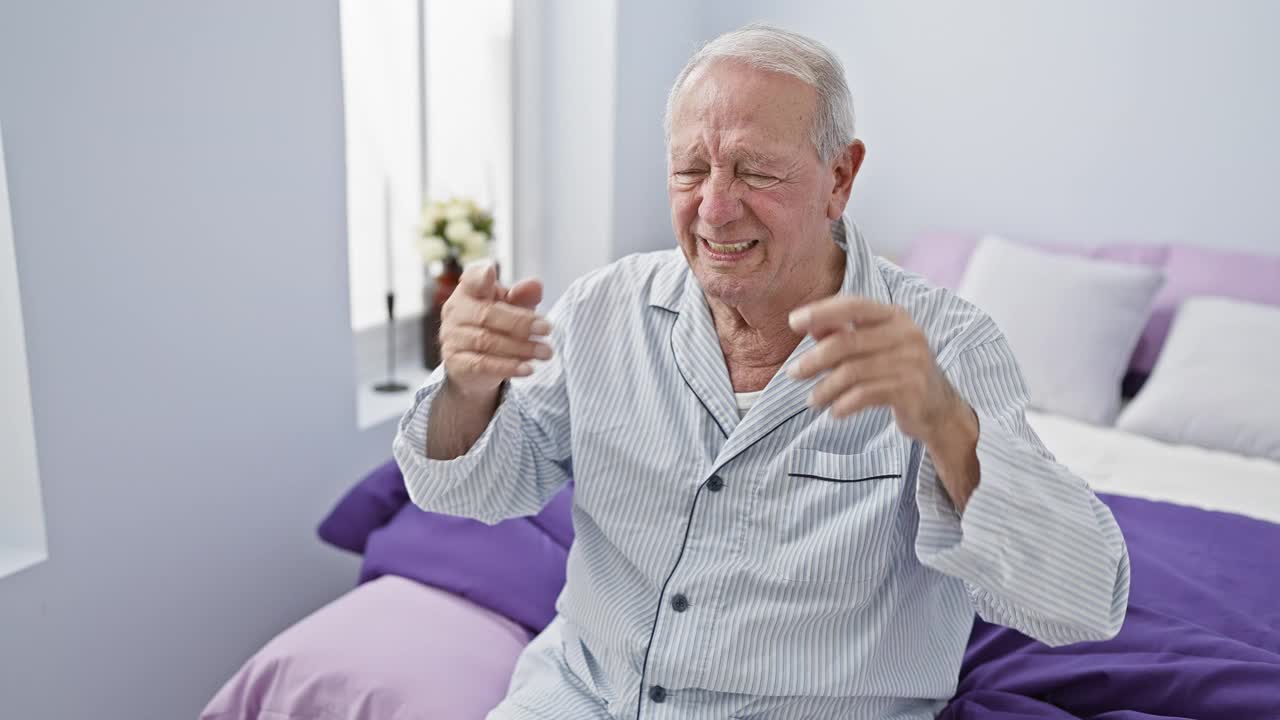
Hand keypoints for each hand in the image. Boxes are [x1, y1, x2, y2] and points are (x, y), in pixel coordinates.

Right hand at [439, 262, 551, 398]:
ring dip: (521, 347)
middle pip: (487, 314)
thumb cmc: (496, 327)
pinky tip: (528, 369)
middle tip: (547, 329)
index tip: (490, 272)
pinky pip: (483, 364)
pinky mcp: (455, 363)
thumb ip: (523, 296)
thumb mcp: (513, 308)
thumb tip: (535, 285)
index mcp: (469, 291)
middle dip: (521, 322)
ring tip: (545, 352)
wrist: (475, 366)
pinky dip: (508, 367)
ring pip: (487, 341)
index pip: (471, 279)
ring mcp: (452, 338)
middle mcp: (456, 312)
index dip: (478, 275)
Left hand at [786, 296, 966, 443]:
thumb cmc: (899, 373)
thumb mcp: (874, 348)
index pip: (853, 305)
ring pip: (852, 372)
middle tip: (792, 374)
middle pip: (847, 341)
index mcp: (895, 316)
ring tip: (812, 401)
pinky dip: (844, 404)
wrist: (940, 409)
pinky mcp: (911, 389)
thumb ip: (844, 334)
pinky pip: (864, 394)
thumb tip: (809, 326)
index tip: (793, 322)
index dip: (821, 311)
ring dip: (825, 388)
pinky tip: (835, 412)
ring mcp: (911, 361)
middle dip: (814, 359)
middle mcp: (907, 333)